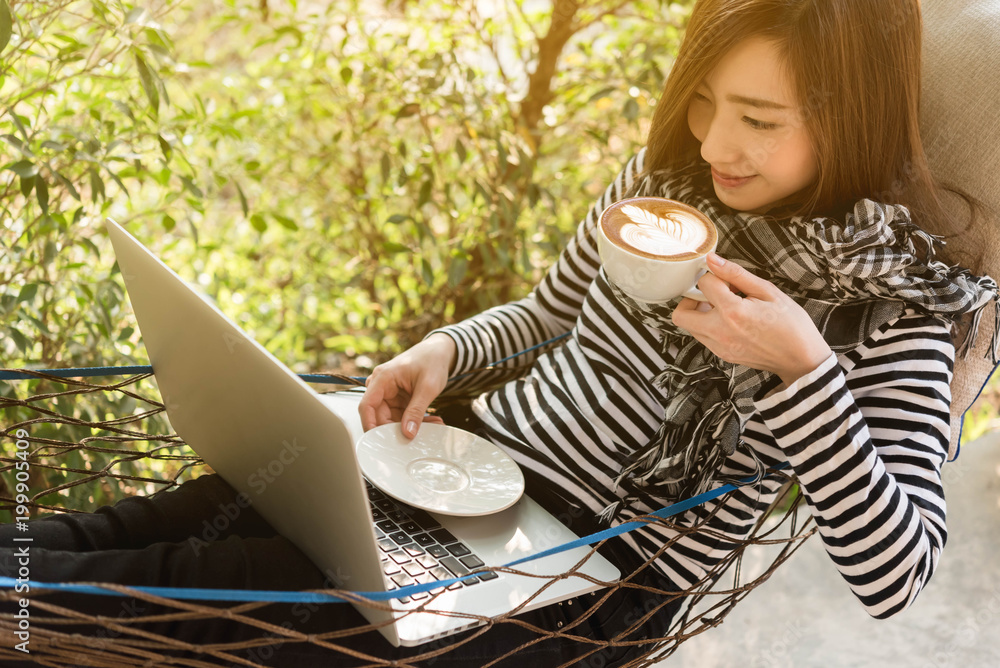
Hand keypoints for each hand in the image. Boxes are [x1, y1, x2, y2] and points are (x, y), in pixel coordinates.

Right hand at [358, 333, 455, 437]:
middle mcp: (381, 386)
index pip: (367, 406)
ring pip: (391, 419)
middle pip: (379, 416)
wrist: (439, 352)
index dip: (369, 425)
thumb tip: (408, 433)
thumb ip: (416, 411)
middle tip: (416, 437)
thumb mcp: (427, 387)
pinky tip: (431, 421)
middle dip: (397, 429)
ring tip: (432, 425)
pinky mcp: (397, 399)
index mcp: (383, 378)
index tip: (377, 441)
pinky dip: (414, 421)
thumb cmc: (432, 360)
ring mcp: (389, 393)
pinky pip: (400, 416)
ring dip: (409, 426)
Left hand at [671, 253, 831, 385]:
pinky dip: (708, 326)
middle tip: (711, 294)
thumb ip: (736, 274)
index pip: (704, 284)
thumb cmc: (790, 324)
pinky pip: (703, 338)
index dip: (714, 276)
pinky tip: (730, 321)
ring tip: (724, 307)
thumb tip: (712, 260)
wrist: (801, 358)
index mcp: (732, 312)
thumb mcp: (768, 291)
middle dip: (691, 298)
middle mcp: (720, 331)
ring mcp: (719, 347)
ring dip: (699, 313)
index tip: (727, 279)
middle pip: (681, 313)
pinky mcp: (722, 356)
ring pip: (689, 327)